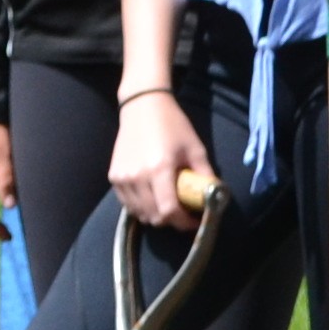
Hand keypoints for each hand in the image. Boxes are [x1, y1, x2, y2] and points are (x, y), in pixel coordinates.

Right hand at [112, 90, 207, 228]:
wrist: (142, 107)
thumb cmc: (172, 125)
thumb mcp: (195, 148)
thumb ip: (205, 175)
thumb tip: (214, 197)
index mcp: (159, 169)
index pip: (169, 210)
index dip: (184, 222)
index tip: (195, 221)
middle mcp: (137, 177)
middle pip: (154, 216)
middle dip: (172, 221)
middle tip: (183, 214)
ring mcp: (122, 178)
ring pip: (140, 214)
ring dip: (156, 216)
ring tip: (168, 206)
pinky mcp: (114, 177)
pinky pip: (128, 205)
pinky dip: (141, 208)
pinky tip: (152, 198)